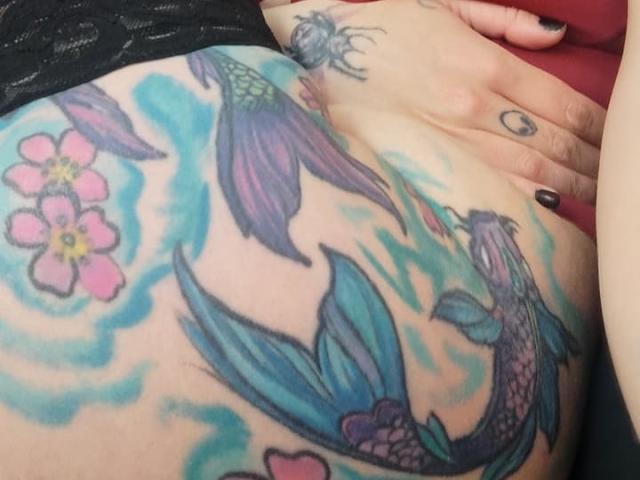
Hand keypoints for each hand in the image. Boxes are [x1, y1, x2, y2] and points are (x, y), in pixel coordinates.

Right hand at [264, 0, 604, 202]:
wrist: (310, 54)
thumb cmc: (377, 27)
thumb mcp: (442, 4)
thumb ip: (503, 20)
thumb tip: (556, 38)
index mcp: (482, 64)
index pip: (560, 103)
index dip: (596, 125)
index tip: (614, 139)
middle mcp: (471, 107)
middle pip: (551, 140)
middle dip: (590, 160)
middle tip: (614, 175)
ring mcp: (446, 141)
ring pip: (527, 169)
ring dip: (568, 182)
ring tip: (594, 192)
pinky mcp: (421, 163)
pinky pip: (481, 187)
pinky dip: (521, 198)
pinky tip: (549, 206)